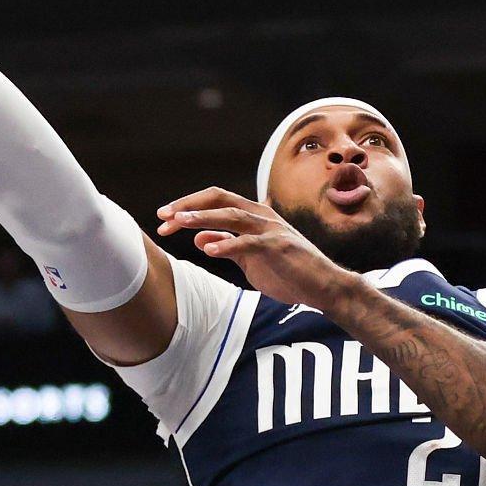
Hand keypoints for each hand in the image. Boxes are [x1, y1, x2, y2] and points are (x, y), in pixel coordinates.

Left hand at [157, 188, 358, 309]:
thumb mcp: (249, 258)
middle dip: (190, 205)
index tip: (164, 218)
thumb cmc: (287, 270)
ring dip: (204, 218)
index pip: (216, 201)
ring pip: (233, 215)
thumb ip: (226, 244)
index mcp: (254, 216)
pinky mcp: (280, 246)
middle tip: (163, 216)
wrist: (322, 286)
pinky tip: (208, 250)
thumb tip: (198, 237)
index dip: (189, 206)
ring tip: (180, 223)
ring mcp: (272, 229)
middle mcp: (262, 216)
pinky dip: (228, 244)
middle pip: (220, 199)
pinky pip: (250, 243)